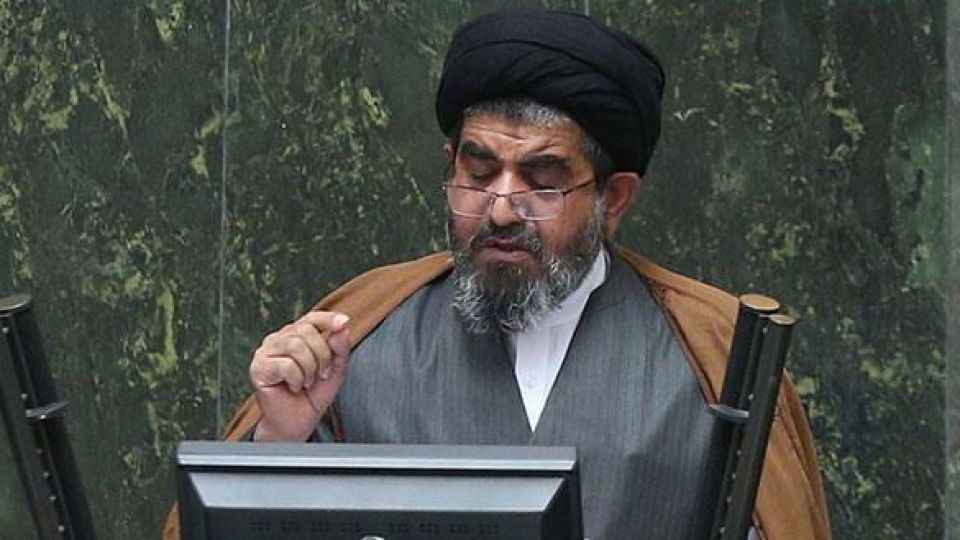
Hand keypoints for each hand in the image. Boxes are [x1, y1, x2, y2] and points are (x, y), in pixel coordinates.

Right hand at [249, 311, 350, 440]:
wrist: (298, 422)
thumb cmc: (313, 395)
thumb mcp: (335, 370)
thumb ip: (340, 348)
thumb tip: (342, 328)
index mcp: (296, 336)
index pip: (311, 318)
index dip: (328, 319)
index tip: (344, 322)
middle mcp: (278, 339)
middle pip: (306, 331)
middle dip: (322, 355)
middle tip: (322, 374)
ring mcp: (265, 352)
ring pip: (296, 346)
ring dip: (310, 368)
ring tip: (307, 382)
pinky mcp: (258, 368)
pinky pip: (286, 365)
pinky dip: (297, 379)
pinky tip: (294, 387)